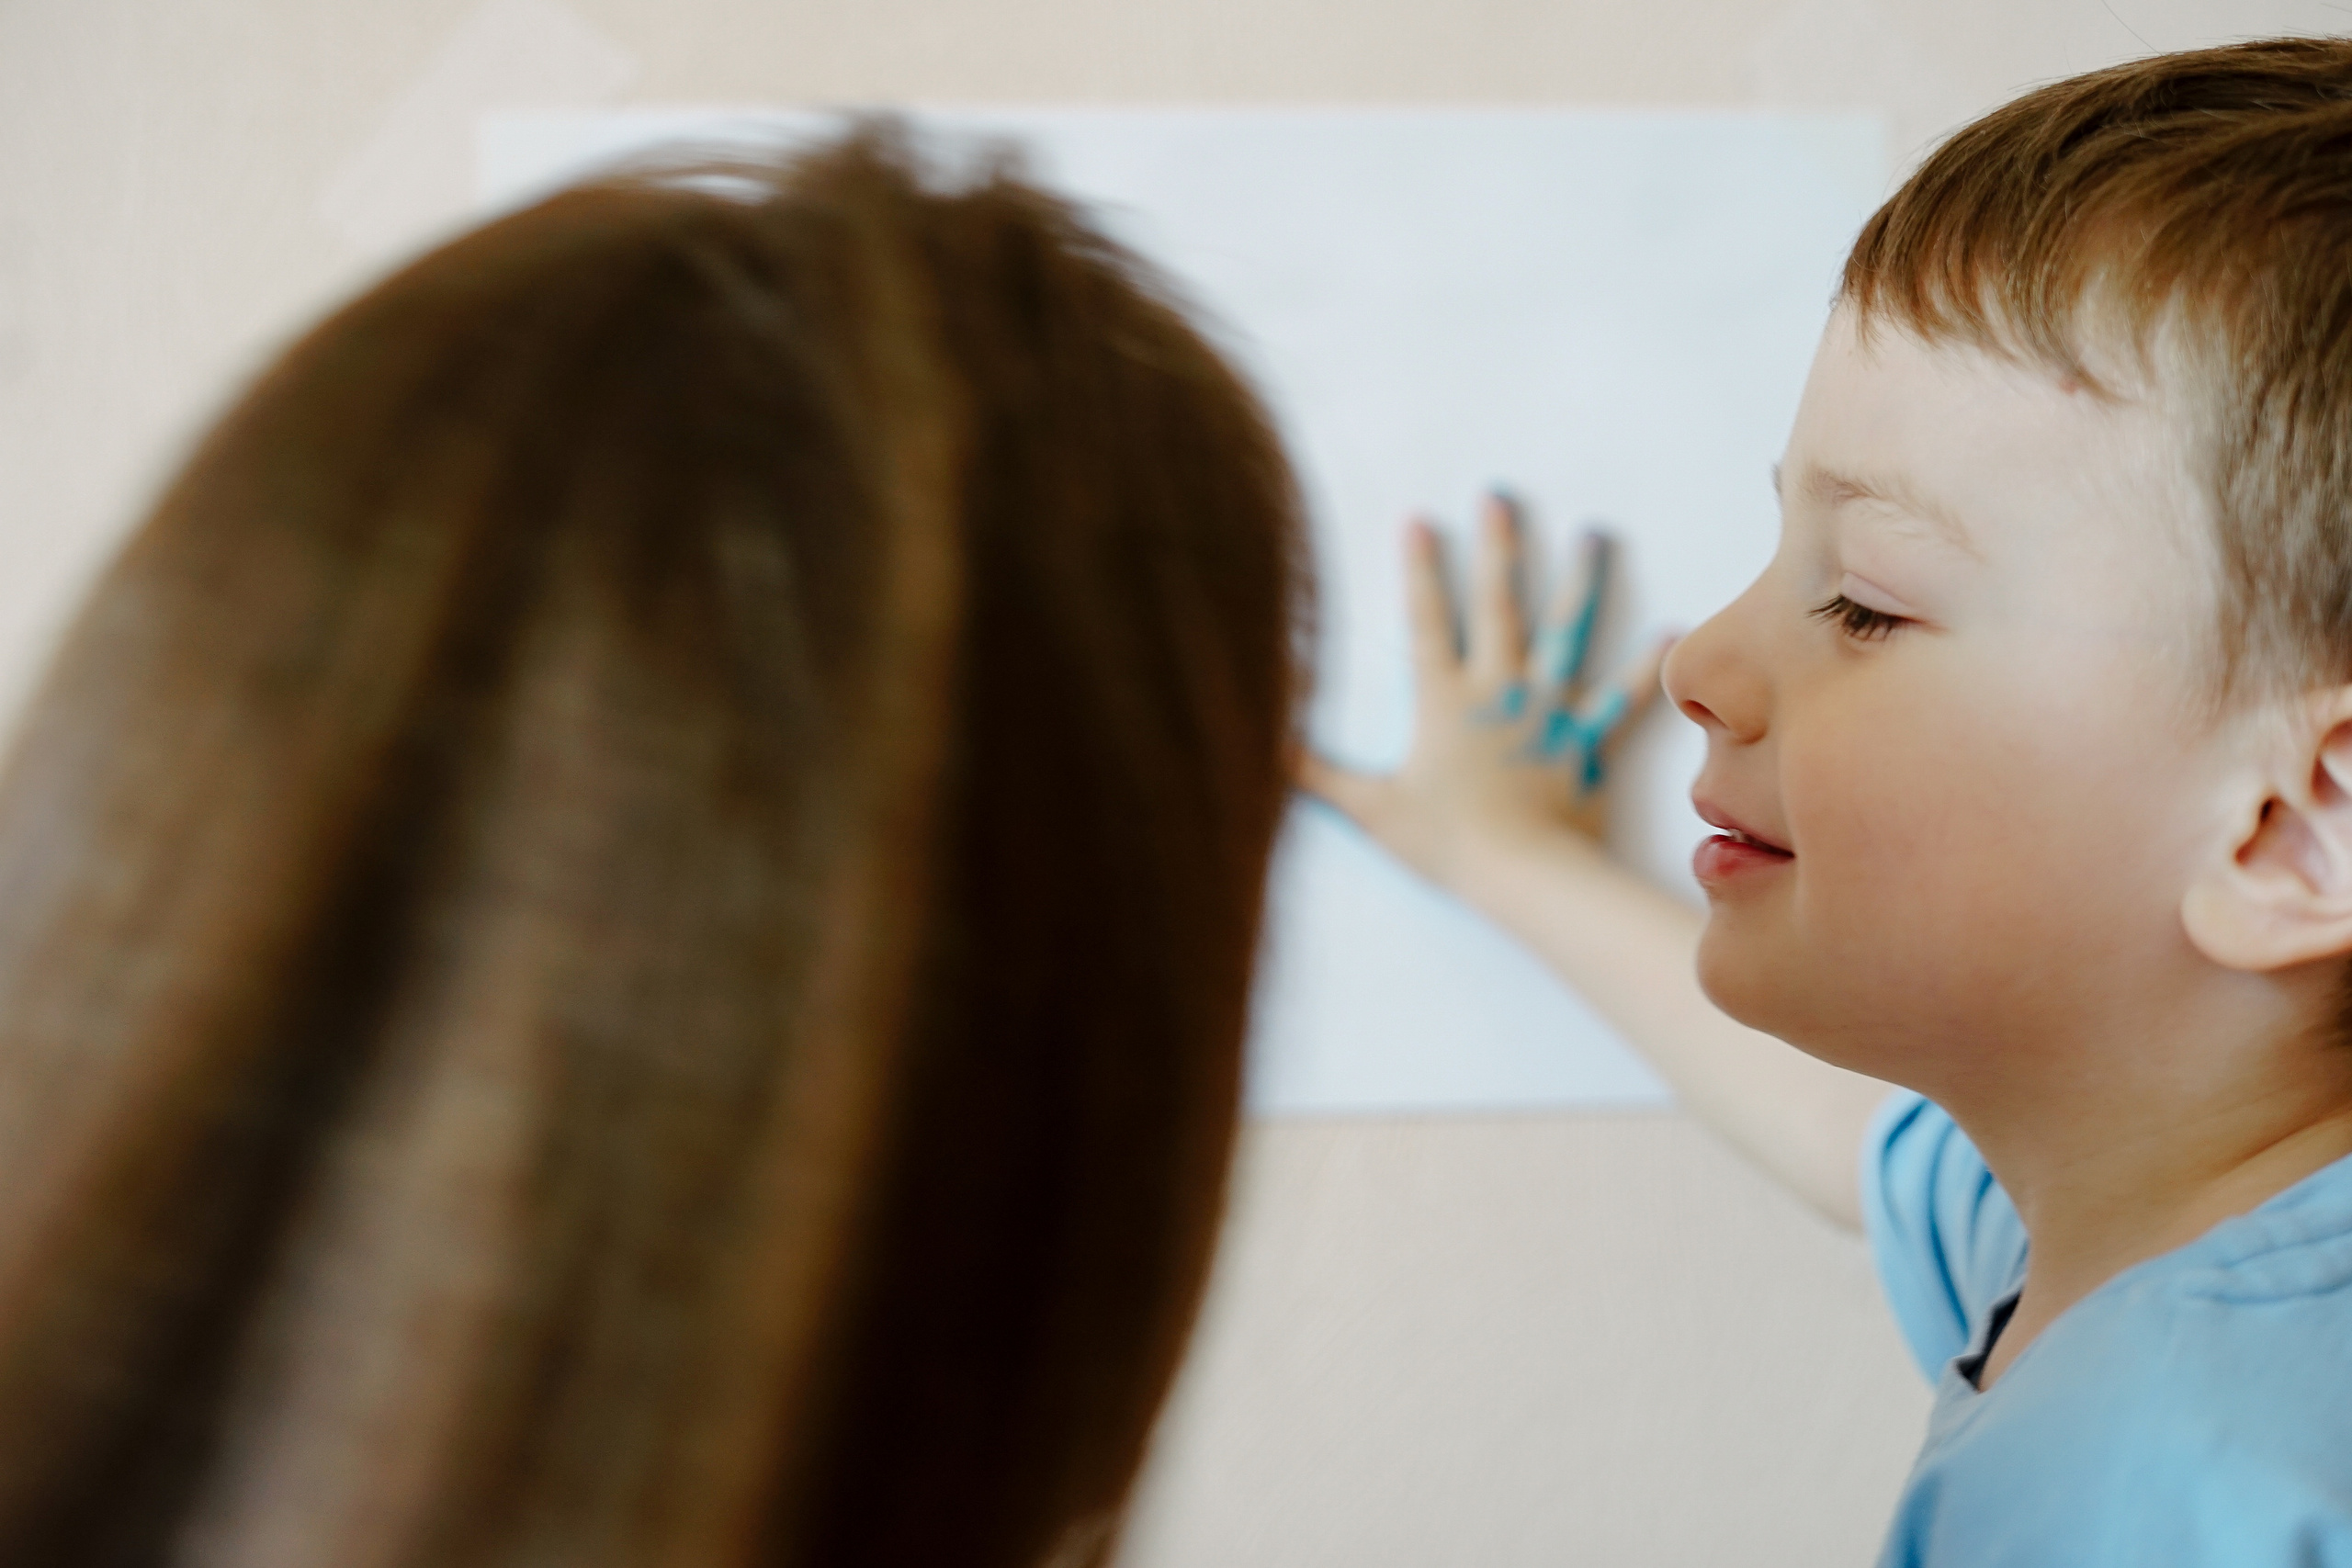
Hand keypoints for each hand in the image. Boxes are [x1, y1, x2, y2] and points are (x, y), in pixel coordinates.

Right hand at [1300, 493, 1669, 895]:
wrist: (1522, 875)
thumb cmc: (1446, 844)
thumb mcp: (1369, 808)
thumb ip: (1314, 772)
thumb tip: (1264, 744)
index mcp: (1443, 701)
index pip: (1425, 621)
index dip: (1419, 569)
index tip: (1418, 518)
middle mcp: (1497, 691)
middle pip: (1497, 606)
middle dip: (1497, 548)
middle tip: (1500, 495)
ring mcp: (1547, 712)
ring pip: (1565, 635)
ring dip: (1579, 582)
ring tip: (1593, 535)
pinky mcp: (1586, 742)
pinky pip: (1620, 700)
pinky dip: (1643, 669)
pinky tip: (1667, 633)